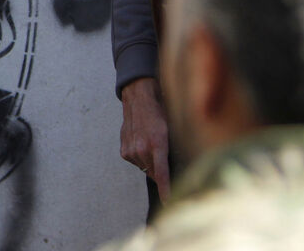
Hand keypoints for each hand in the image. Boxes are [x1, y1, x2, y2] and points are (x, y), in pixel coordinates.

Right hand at [120, 77, 170, 199]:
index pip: (161, 173)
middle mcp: (142, 149)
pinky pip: (136, 163)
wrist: (138, 100)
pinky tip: (142, 143)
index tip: (168, 202)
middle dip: (161, 170)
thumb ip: (174, 150)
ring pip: (146, 168)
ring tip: (152, 143)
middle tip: (164, 155)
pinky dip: (141, 158)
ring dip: (151, 162)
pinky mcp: (124, 151)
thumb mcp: (173, 129)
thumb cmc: (160, 113)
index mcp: (157, 143)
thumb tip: (180, 169)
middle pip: (154, 173)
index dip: (165, 189)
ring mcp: (131, 150)